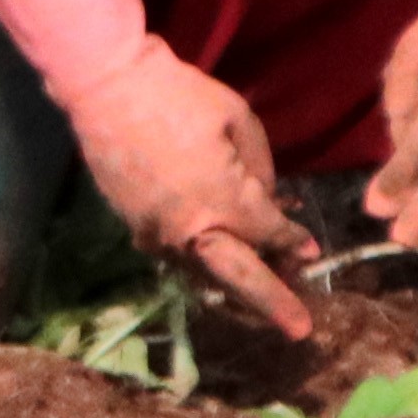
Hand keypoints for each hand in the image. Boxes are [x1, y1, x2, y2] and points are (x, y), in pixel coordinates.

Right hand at [63, 39, 314, 342]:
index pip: (270, 233)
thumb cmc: (179, 95)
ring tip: (260, 296)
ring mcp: (157, 232)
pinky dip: (200, 262)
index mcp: (223, 199)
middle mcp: (191, 228)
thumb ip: (260, 169)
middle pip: (239, 277)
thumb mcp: (238, 121)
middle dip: (273, 303)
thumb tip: (265, 201)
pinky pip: (175, 255)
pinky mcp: (134, 226)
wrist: (107, 87)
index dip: (294, 241)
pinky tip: (213, 258)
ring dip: (234, 284)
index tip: (310, 249)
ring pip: (203, 272)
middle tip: (301, 330)